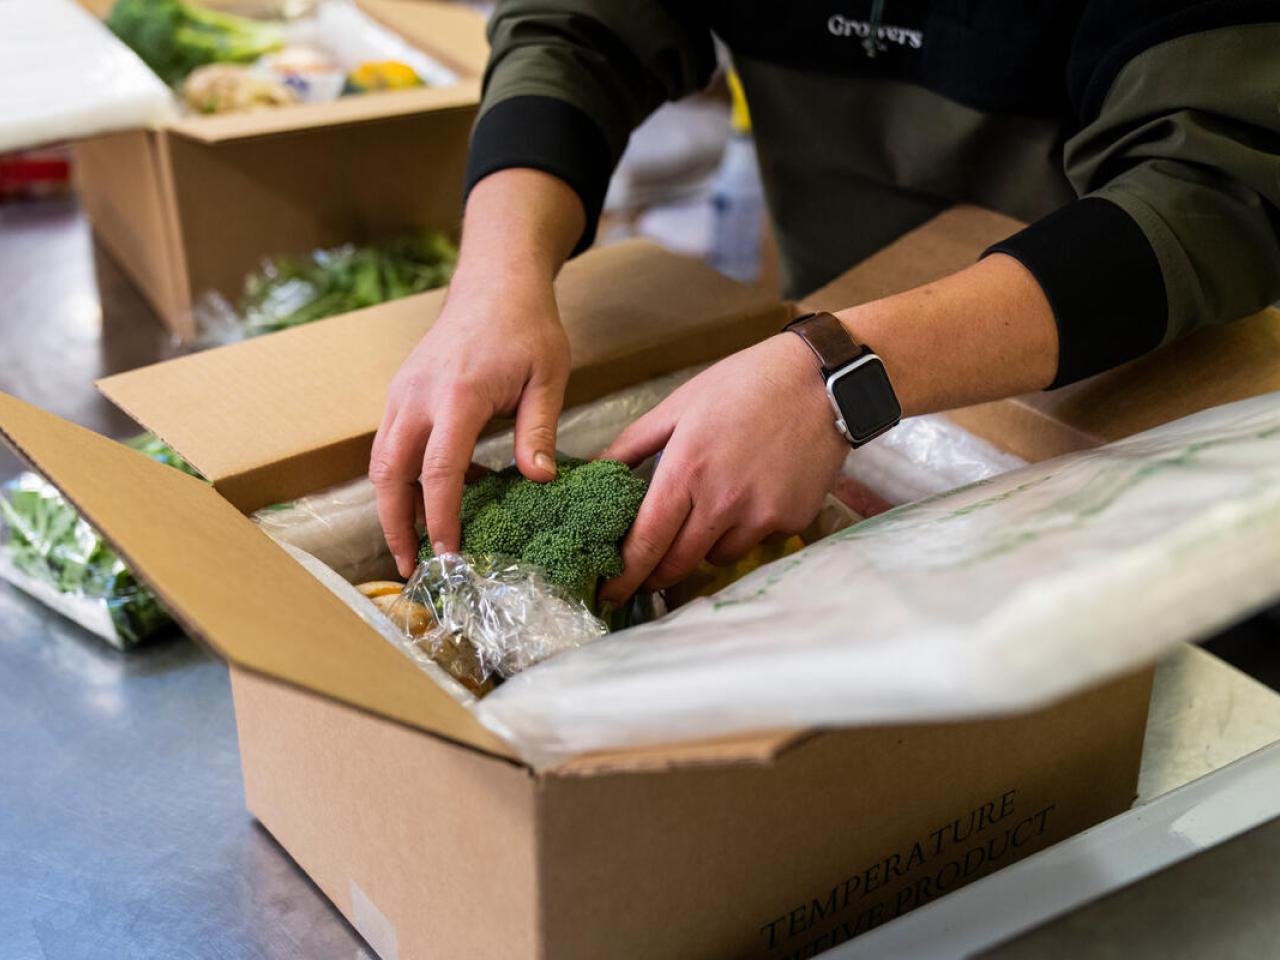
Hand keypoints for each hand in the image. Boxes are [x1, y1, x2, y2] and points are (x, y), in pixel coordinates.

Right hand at [370, 270, 569, 576]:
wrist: (496, 281)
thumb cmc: (528, 327)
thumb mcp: (549, 377)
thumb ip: (539, 431)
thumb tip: (540, 481)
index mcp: (458, 394)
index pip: (440, 470)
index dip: (441, 518)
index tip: (449, 554)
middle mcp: (418, 395)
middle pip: (390, 473)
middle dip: (395, 525)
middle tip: (410, 567)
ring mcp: (402, 392)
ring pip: (382, 461)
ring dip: (392, 506)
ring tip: (414, 545)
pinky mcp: (400, 392)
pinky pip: (390, 444)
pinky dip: (402, 477)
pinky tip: (435, 496)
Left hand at [598, 333, 849, 604]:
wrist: (822, 380)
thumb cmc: (745, 384)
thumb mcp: (679, 405)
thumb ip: (630, 445)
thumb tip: (591, 471)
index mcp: (686, 471)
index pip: (646, 542)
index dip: (623, 574)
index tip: (608, 593)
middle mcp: (723, 503)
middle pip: (678, 563)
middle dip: (656, 575)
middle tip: (645, 573)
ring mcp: (761, 516)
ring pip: (718, 556)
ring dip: (704, 545)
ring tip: (712, 507)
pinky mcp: (793, 521)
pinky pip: (757, 541)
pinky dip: (746, 528)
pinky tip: (755, 491)